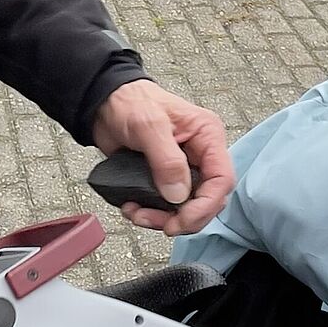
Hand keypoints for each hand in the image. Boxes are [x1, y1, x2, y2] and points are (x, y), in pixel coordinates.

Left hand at [92, 80, 233, 235]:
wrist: (105, 104)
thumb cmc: (130, 102)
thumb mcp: (148, 125)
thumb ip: (166, 160)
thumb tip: (178, 194)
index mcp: (207, 137)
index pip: (222, 180)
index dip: (205, 206)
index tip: (181, 220)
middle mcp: (200, 156)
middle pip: (207, 200)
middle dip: (184, 218)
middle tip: (160, 224)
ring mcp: (184, 170)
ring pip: (187, 208)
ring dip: (163, 219)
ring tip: (137, 214)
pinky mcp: (166, 180)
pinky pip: (167, 207)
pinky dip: (151, 214)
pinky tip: (133, 208)